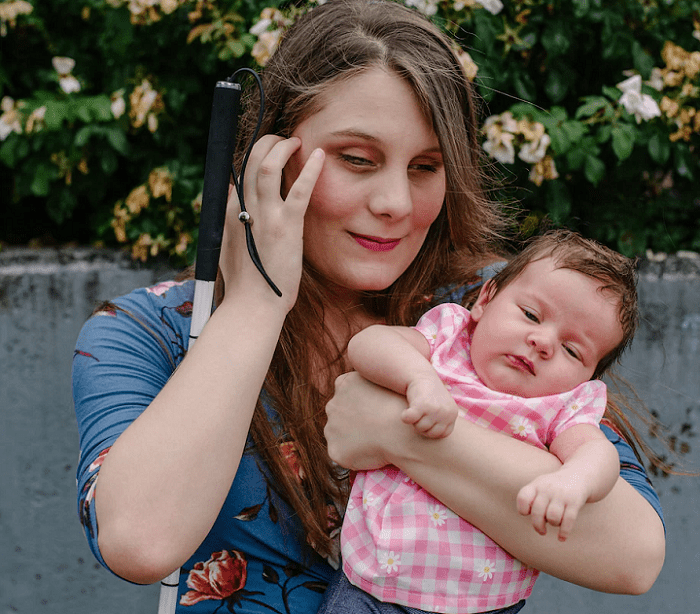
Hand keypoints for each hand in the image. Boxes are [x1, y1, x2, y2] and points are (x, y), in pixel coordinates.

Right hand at [220, 135, 324, 310]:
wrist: (252, 306)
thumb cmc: (245, 283)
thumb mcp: (229, 248)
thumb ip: (233, 223)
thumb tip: (235, 204)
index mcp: (229, 213)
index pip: (239, 172)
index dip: (254, 157)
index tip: (268, 152)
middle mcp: (243, 208)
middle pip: (251, 160)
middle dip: (267, 142)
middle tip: (284, 140)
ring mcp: (264, 216)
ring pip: (268, 165)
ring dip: (283, 146)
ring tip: (297, 141)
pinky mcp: (286, 226)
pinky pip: (299, 189)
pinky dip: (310, 169)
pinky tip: (319, 156)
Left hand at [325, 372, 411, 470]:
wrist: (401, 432)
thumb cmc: (401, 407)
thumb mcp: (384, 383)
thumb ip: (371, 386)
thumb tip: (374, 394)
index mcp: (344, 384)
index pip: (346, 393)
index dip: (362, 403)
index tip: (375, 410)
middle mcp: (332, 405)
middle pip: (340, 414)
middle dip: (353, 420)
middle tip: (376, 427)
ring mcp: (330, 428)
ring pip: (339, 434)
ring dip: (352, 438)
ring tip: (375, 440)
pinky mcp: (334, 450)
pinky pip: (342, 453)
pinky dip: (354, 455)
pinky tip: (371, 452)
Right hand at [403, 377, 458, 437]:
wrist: (421, 375)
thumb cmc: (430, 394)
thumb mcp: (442, 407)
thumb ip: (443, 421)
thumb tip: (438, 438)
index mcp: (452, 414)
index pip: (441, 435)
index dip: (431, 430)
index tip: (426, 419)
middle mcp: (445, 412)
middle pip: (430, 433)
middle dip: (421, 426)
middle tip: (420, 414)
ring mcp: (434, 409)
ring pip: (419, 428)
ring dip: (414, 421)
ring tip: (415, 409)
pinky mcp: (421, 405)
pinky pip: (409, 419)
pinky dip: (405, 417)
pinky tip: (405, 411)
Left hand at [516, 471, 589, 540]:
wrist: (577, 476)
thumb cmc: (553, 487)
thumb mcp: (539, 486)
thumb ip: (530, 498)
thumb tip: (526, 514)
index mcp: (536, 485)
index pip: (523, 498)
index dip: (523, 510)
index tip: (528, 513)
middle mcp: (547, 489)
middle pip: (537, 512)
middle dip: (538, 526)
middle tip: (541, 530)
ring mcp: (561, 495)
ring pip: (552, 518)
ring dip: (553, 525)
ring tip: (555, 523)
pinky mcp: (574, 502)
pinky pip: (568, 521)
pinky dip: (564, 532)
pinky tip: (561, 538)